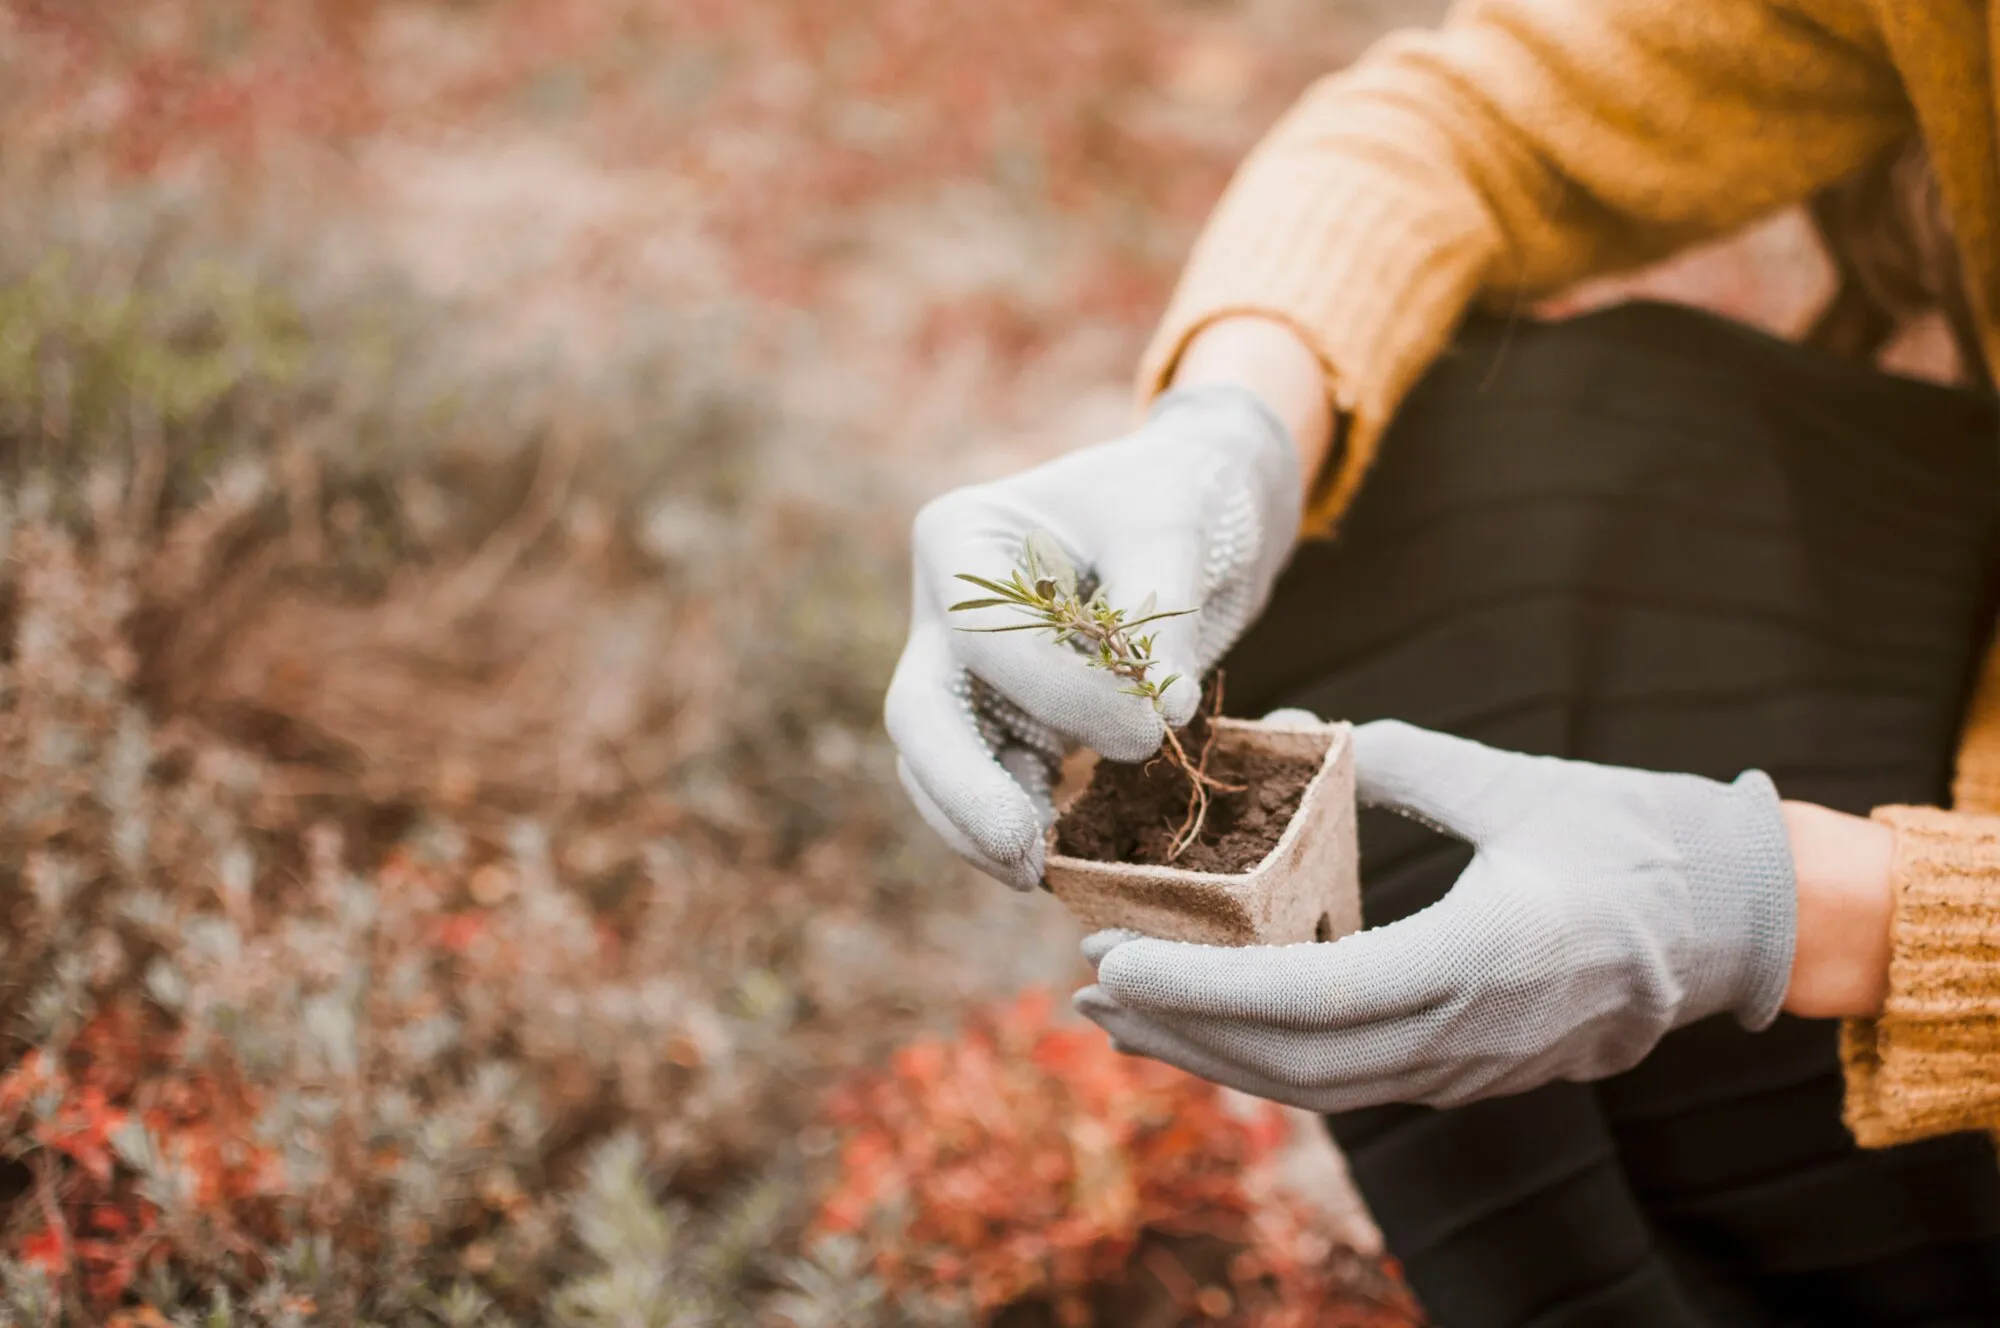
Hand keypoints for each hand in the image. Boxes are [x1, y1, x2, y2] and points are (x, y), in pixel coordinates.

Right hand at [884, 384, 1301, 887]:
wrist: (1191, 508)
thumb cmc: (1175, 496)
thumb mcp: (1176, 526)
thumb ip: (1164, 614)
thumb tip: (1166, 706)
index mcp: (962, 538)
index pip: (983, 636)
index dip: (1061, 693)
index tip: (1151, 726)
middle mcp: (943, 608)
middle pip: (921, 713)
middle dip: (962, 789)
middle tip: (1022, 850)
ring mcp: (965, 670)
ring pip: (938, 764)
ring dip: (979, 826)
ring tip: (1037, 874)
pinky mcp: (1003, 719)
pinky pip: (988, 783)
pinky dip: (1015, 823)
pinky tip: (1055, 864)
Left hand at [1076, 720, 1797, 1110]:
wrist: (1739, 921)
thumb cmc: (1636, 838)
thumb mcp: (1517, 784)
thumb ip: (1403, 759)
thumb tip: (1304, 727)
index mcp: (1476, 962)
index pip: (1306, 998)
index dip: (1200, 993)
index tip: (1113, 965)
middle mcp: (1465, 1036)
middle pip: (1292, 1064)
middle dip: (1180, 1034)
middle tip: (1087, 993)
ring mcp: (1470, 1067)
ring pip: (1316, 1086)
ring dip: (1214, 1057)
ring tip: (1127, 1023)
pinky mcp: (1471, 1069)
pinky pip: (1352, 1080)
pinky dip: (1272, 1059)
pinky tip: (1219, 1030)